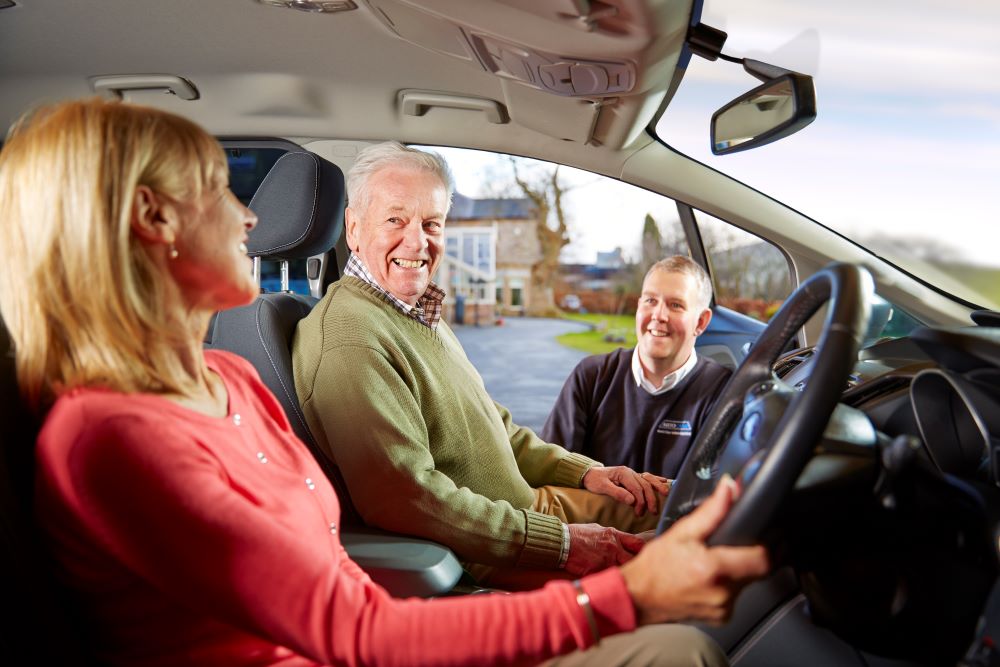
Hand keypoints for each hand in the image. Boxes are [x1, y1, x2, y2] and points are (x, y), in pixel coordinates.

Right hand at [564, 523, 645, 575]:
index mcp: (614, 536)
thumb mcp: (597, 529)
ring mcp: (605, 560)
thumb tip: (618, 540)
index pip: (637, 543)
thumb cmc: (577, 534)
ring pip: (622, 571)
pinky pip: (607, 578)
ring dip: (623, 575)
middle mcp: (613, 548)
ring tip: (625, 582)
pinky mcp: (597, 571)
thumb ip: (610, 536)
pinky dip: (608, 581)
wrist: (561, 542)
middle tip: (639, 572)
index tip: (646, 555)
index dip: (643, 550)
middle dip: (636, 566)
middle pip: (634, 560)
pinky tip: (608, 584)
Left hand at [581, 466, 670, 516]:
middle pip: (645, 485)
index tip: (639, 513)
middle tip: (652, 512)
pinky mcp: (633, 477)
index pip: (637, 488)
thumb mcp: (602, 487)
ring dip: (657, 488)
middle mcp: (630, 472)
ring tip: (666, 495)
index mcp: (623, 473)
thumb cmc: (594, 481)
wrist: (589, 474)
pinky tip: (664, 481)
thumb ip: (617, 493)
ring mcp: (632, 473)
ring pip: (649, 480)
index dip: (640, 501)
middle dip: (650, 499)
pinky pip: (647, 477)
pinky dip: (656, 479)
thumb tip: (632, 501)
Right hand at [619, 476, 769, 625]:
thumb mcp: (681, 532)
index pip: (764, 560)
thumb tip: (730, 488)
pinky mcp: (720, 617)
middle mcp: (723, 593)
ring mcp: (723, 609)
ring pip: (746, 584)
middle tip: (733, 546)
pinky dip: (728, 585)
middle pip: (758, 572)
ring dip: (738, 571)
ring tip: (716, 561)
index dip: (769, 546)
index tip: (765, 537)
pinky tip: (710, 578)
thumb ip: (711, 511)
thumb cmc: (655, 566)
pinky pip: (735, 597)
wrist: (637, 597)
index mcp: (715, 569)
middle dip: (750, 556)